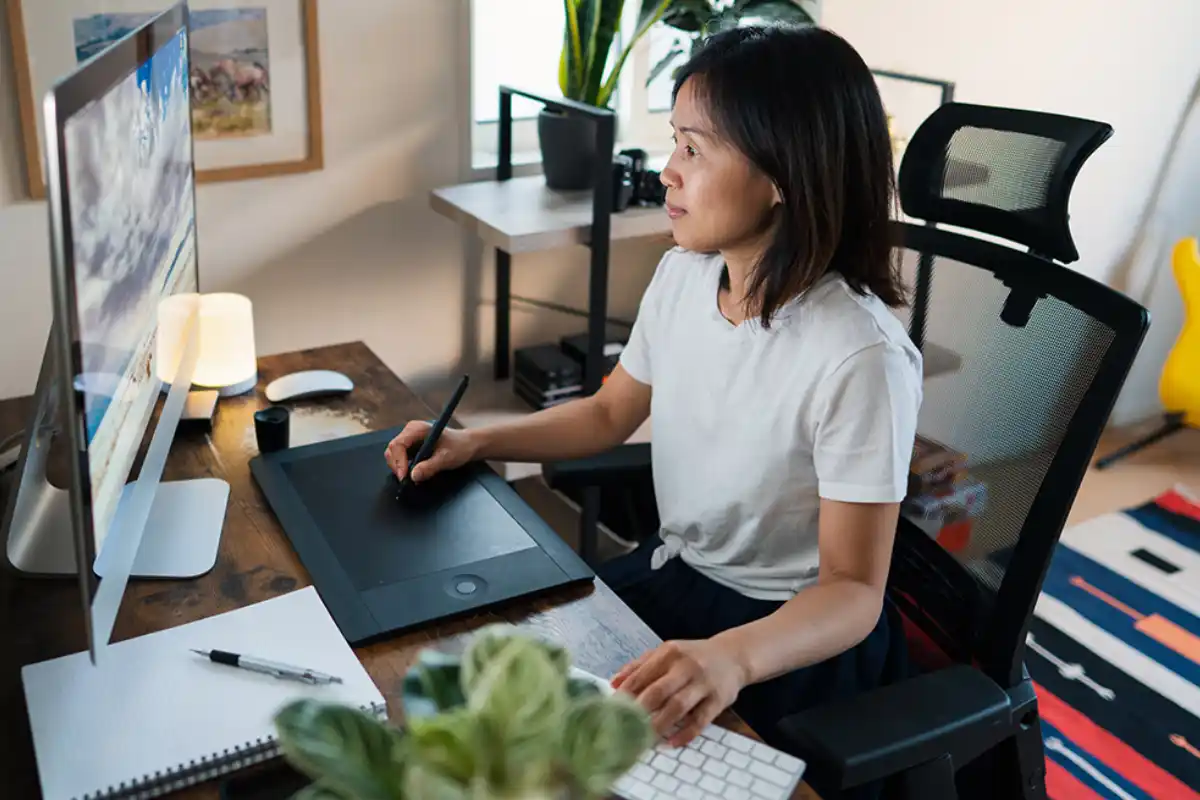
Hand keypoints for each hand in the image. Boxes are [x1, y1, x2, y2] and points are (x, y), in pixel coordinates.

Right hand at [383, 420, 478, 482]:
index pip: (398, 444)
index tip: (404, 476)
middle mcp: (410, 431)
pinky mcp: (410, 447)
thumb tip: (413, 476)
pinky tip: (412, 474)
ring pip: (394, 455)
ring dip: (399, 468)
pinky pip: (400, 458)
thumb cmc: (459, 447)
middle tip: (406, 481)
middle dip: (397, 466)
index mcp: (417, 428)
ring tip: (410, 479)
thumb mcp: (447, 458)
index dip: (399, 462)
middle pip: (392, 450)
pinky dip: (403, 468)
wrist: (467, 445)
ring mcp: (409, 439)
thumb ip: (430, 466)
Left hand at [611, 638, 747, 746]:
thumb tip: (613, 683)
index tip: (612, 710)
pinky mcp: (718, 700)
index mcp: (669, 653)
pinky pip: (700, 720)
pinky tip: (671, 743)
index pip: (642, 674)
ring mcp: (703, 683)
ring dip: (660, 724)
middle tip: (625, 728)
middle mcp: (686, 666)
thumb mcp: (666, 653)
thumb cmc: (693, 656)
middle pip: (659, 691)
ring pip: (678, 706)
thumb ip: (639, 666)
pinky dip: (685, 733)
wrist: (733, 656)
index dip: (626, 694)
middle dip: (640, 711)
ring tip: (644, 739)